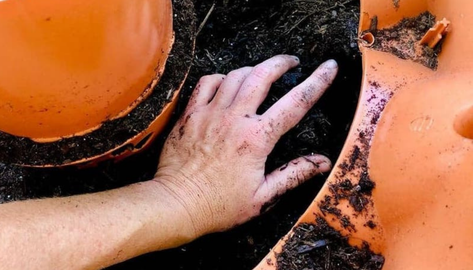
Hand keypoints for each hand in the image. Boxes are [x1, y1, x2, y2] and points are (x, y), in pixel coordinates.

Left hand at [155, 55, 337, 237]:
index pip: (295, 103)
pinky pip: (207, 82)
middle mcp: (234, 119)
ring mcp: (210, 113)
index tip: (329, 68)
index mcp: (256, 138)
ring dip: (254, 68)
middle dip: (282, 62)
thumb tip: (322, 162)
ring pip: (236, 75)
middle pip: (263, 75)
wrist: (176, 204)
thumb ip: (294, 175)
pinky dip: (221, 77)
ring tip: (263, 71)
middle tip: (292, 62)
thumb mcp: (263, 197)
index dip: (317, 82)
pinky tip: (227, 83)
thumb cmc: (219, 205)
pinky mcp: (191, 114)